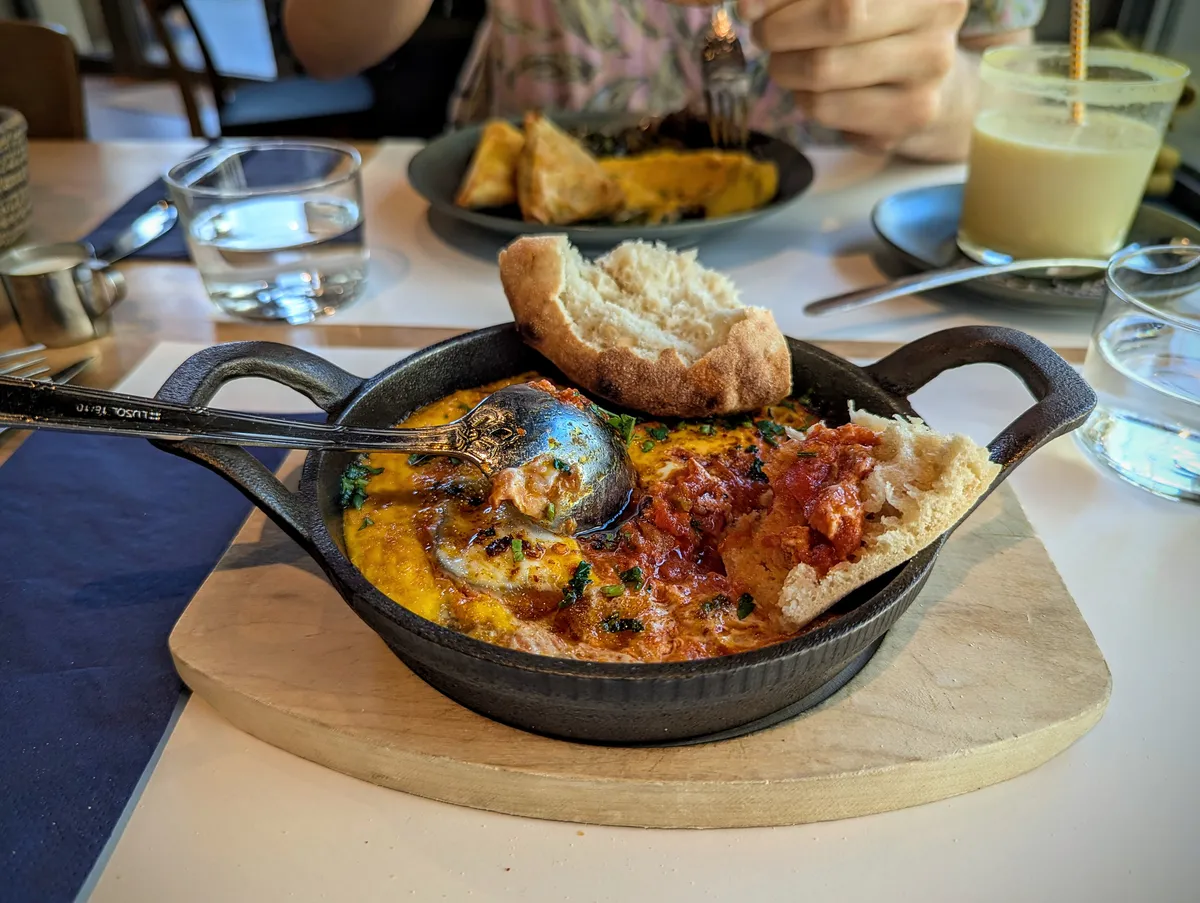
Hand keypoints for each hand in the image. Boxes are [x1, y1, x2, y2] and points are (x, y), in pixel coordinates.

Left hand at [741, 0, 970, 153]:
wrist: (922, 73)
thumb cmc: (873, 19)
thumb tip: (747, 6)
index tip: (748, 8)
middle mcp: (938, 19)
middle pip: (839, 19)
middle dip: (782, 29)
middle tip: (766, 36)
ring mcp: (929, 73)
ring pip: (824, 71)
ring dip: (788, 68)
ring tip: (791, 63)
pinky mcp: (908, 117)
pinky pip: (826, 109)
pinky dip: (806, 99)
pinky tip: (818, 91)